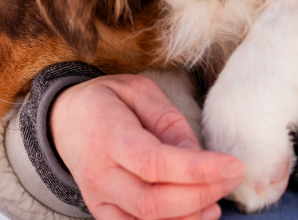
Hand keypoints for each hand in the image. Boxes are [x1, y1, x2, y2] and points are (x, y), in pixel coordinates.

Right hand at [50, 75, 243, 219]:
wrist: (64, 120)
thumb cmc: (106, 101)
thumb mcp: (138, 91)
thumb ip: (168, 121)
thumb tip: (196, 155)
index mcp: (107, 135)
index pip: (154, 163)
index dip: (197, 170)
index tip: (233, 166)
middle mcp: (98, 172)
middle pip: (153, 200)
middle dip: (201, 194)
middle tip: (230, 178)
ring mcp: (97, 197)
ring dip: (189, 217)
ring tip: (215, 199)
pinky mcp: (101, 212)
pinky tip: (194, 214)